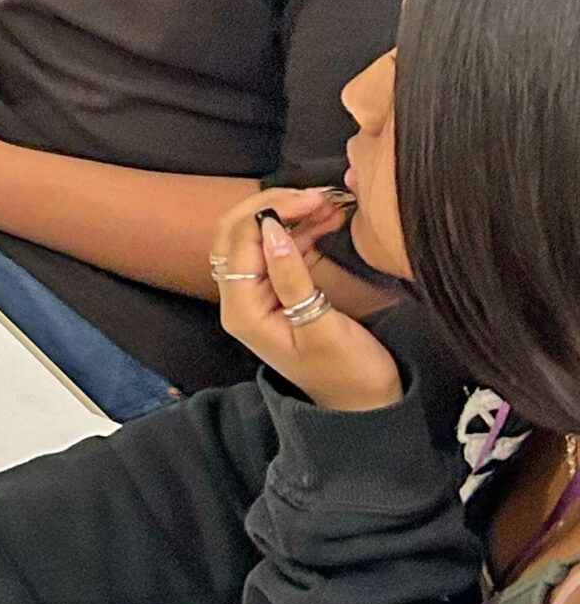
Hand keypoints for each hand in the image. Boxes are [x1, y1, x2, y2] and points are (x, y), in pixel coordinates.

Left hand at [214, 186, 400, 410]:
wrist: (365, 407)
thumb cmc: (348, 374)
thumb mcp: (321, 326)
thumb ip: (292, 278)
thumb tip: (271, 230)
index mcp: (242, 309)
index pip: (238, 242)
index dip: (269, 211)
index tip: (309, 198)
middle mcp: (242, 299)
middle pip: (241, 234)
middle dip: (276, 207)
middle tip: (318, 196)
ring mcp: (260, 295)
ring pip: (264, 239)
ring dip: (293, 217)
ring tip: (330, 203)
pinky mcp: (281, 294)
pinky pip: (282, 252)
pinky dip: (303, 232)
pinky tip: (329, 219)